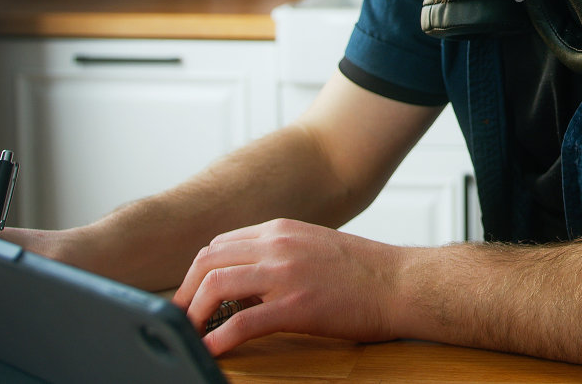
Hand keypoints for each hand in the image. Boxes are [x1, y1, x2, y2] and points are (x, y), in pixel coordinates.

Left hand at [172, 219, 401, 355]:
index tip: (191, 297)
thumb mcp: (315, 247)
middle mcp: (278, 244)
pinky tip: (211, 352)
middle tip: (179, 318)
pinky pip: (241, 323)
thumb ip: (280, 255)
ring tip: (190, 335)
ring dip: (193, 314)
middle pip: (208, 260)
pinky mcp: (295, 306)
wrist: (403, 283)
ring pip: (216, 286)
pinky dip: (217, 340)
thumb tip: (248, 282)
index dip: (198, 273)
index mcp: (281, 229)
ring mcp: (285, 274)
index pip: (219, 244)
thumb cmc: (366, 271)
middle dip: (185, 292)